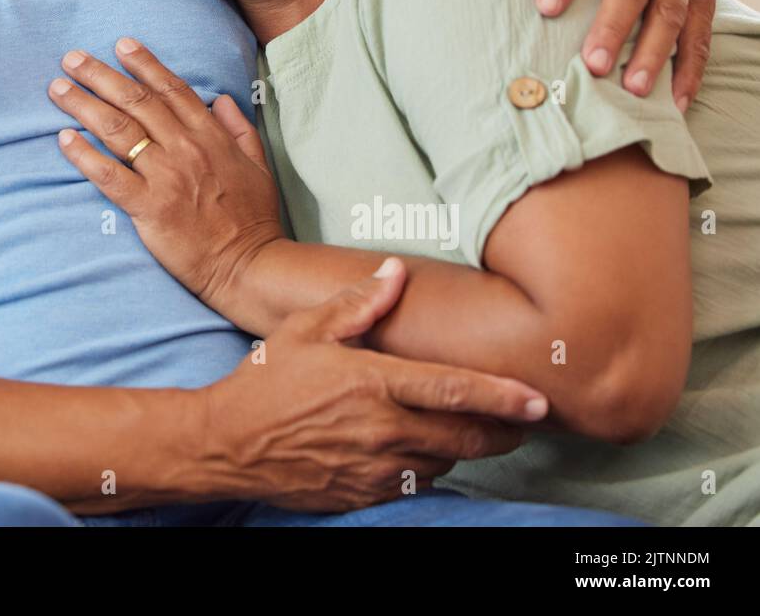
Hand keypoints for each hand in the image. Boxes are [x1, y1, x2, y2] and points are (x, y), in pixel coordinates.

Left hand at [48, 38, 283, 317]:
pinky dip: (84, 155)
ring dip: (84, 105)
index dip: (144, 64)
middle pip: (136, 102)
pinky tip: (64, 139)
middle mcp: (185, 149)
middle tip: (72, 58)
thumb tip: (219, 98)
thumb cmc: (254, 219)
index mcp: (211, 136)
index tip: (121, 44)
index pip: (172, 90)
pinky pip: (108, 175)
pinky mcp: (149, 208)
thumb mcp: (259, 166)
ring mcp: (166, 177)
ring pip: (117, 130)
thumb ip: (239, 129)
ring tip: (58, 88)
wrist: (251, 266)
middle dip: (100, 75)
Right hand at [199, 259, 548, 510]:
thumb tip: (396, 271)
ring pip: (444, 461)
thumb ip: (357, 302)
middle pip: (464, 435)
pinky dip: (429, 466)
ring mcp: (374, 468)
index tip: (538, 400)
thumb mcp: (305, 329)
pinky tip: (424, 449)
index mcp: (372, 382)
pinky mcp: (363, 494)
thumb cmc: (264, 380)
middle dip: (502, 430)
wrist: (226, 443)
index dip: (502, 396)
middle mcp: (381, 430)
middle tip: (523, 421)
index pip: (454, 390)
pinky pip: (415, 484)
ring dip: (463, 447)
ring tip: (470, 428)